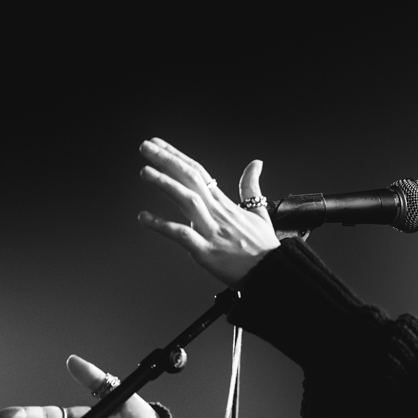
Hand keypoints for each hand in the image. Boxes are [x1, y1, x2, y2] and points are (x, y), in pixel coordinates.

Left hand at [137, 138, 280, 287]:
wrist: (273, 272)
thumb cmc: (265, 248)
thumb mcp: (261, 212)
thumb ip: (251, 187)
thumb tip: (256, 163)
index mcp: (226, 204)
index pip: (198, 172)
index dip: (177, 156)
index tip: (158, 144)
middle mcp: (217, 213)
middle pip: (191, 179)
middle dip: (167, 161)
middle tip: (146, 147)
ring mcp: (211, 232)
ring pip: (188, 200)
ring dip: (166, 184)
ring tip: (145, 171)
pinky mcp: (206, 252)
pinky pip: (182, 235)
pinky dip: (162, 225)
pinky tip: (144, 218)